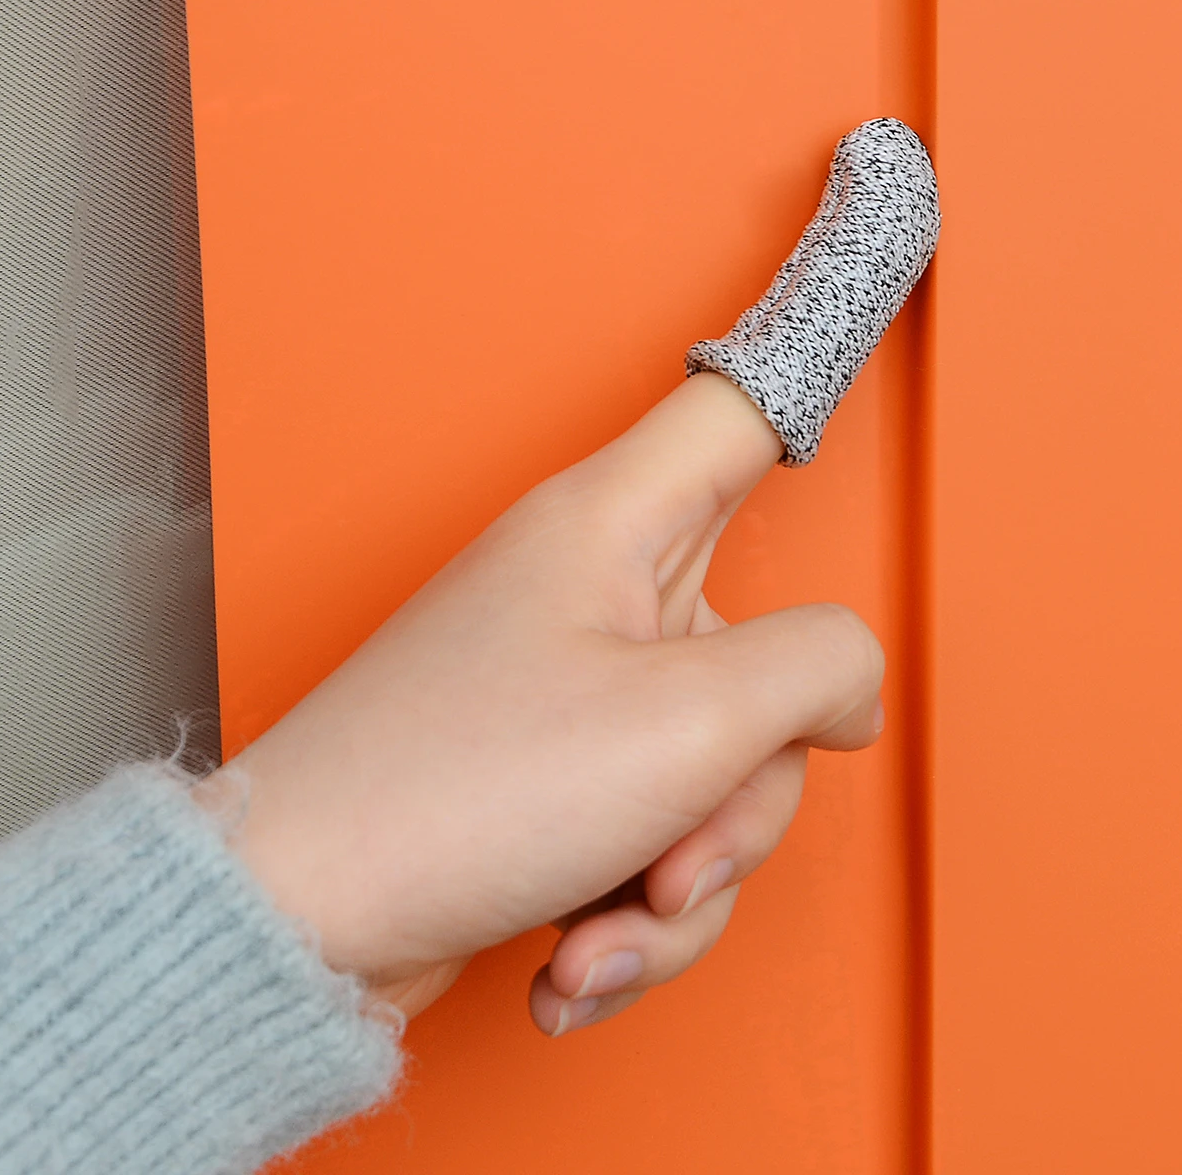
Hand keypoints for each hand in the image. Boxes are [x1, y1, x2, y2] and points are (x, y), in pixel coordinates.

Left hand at [196, 373, 884, 1035]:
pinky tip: (569, 958)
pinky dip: (629, 913)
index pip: (744, 400)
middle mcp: (598, 591)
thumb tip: (847, 690)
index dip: (820, 335)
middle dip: (743, 792)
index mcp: (617, 526)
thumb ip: (817, 669)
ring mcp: (578, 687)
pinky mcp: (558, 774)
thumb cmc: (454, 798)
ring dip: (684, 880)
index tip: (886, 223)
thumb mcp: (687, 726)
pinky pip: (656, 831)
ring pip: (718, 766)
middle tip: (676, 849)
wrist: (295, 929)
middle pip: (767, 651)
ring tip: (600, 924)